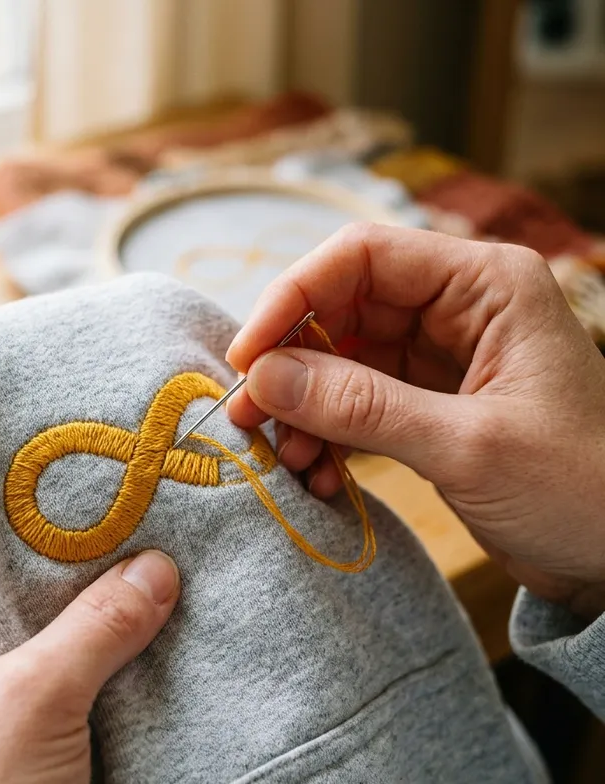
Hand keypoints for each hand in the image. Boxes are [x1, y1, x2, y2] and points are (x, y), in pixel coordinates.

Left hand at [0, 453, 180, 783]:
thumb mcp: (29, 704)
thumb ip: (98, 625)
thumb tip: (159, 566)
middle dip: (17, 509)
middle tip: (76, 453)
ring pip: (16, 600)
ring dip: (64, 567)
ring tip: (119, 505)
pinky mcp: (20, 718)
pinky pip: (54, 646)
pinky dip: (89, 618)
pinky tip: (138, 583)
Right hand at [227, 224, 604, 614]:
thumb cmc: (582, 489)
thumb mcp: (467, 445)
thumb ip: (361, 407)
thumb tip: (263, 378)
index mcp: (484, 285)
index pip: (362, 257)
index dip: (293, 297)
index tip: (248, 356)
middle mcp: (456, 309)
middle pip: (341, 309)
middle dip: (291, 364)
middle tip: (249, 417)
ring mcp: (438, 359)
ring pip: (339, 361)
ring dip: (304, 408)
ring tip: (288, 460)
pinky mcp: (426, 406)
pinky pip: (354, 405)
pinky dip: (328, 436)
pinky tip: (320, 475)